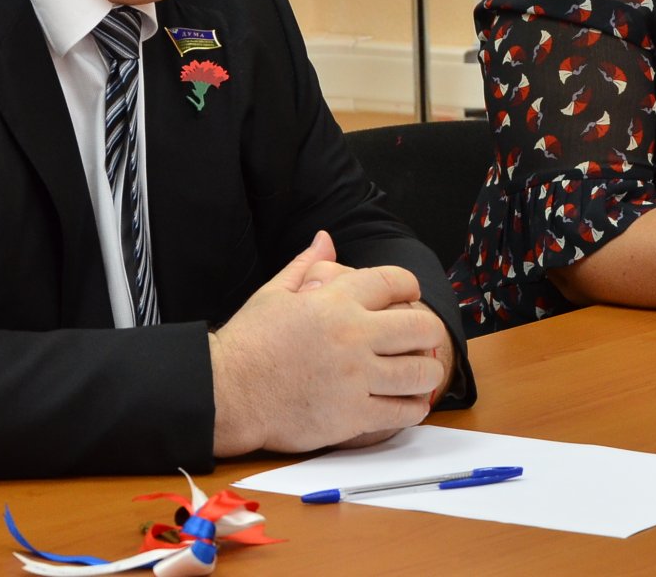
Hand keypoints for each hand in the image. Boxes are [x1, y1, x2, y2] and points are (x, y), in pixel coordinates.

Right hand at [211, 231, 447, 455]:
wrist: (226, 393)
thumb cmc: (247, 343)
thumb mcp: (274, 294)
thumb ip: (306, 265)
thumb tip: (326, 238)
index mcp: (335, 301)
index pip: (395, 281)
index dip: (409, 286)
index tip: (409, 297)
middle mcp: (352, 336)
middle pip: (421, 327)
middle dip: (430, 333)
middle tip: (426, 339)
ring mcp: (355, 378)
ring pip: (420, 372)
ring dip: (427, 372)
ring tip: (422, 373)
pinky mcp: (352, 416)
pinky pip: (402, 412)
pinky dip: (413, 407)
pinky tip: (408, 403)